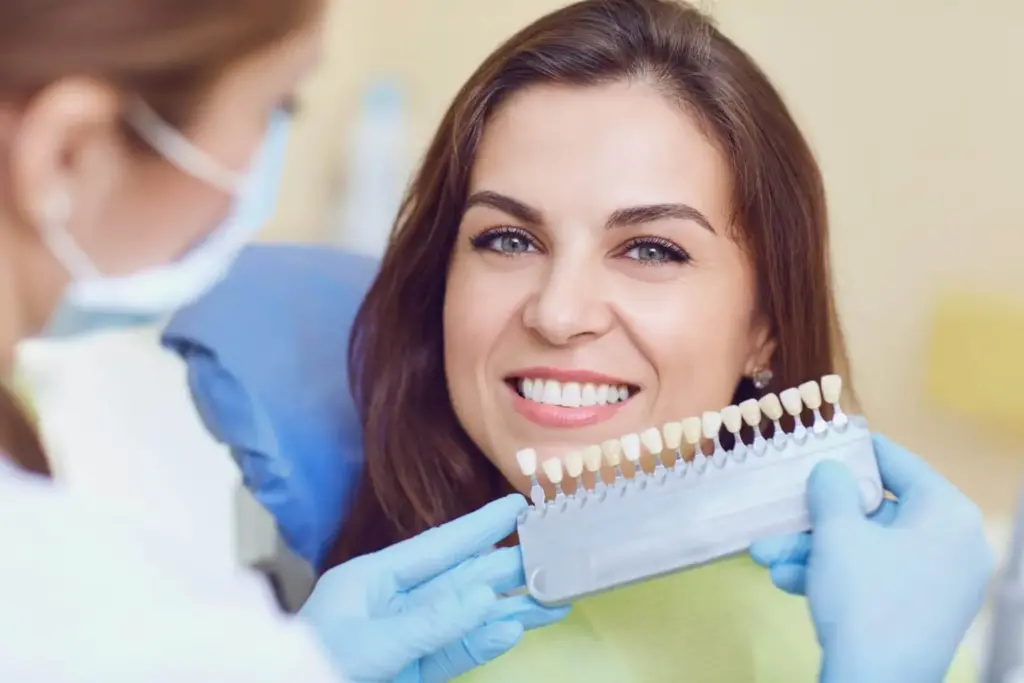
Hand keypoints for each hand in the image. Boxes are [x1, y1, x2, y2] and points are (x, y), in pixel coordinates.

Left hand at [299, 493, 568, 682]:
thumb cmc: (314, 665)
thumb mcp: (370, 642)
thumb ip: (430, 621)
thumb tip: (487, 596)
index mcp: (372, 578)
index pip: (438, 546)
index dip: (479, 526)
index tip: (517, 504)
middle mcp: (393, 603)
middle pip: (461, 580)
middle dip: (506, 568)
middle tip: (554, 553)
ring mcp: (405, 639)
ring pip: (466, 618)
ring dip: (508, 609)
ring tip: (553, 599)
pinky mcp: (412, 672)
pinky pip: (454, 652)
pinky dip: (484, 643)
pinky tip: (515, 629)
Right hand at [749, 435, 993, 682]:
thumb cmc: (863, 595)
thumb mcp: (837, 532)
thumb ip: (831, 488)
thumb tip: (831, 469)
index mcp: (947, 513)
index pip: (900, 463)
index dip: (856, 450)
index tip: (826, 438)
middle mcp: (953, 544)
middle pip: (874, 512)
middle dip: (816, 517)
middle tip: (780, 511)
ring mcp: (939, 582)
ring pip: (866, 548)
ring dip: (812, 549)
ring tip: (764, 555)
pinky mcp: (920, 613)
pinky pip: (874, 577)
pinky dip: (832, 576)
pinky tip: (785, 581)